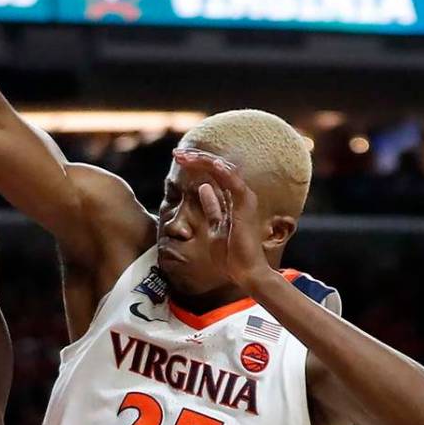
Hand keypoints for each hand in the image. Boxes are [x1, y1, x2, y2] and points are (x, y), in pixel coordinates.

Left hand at [172, 148, 273, 291]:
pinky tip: (211, 163)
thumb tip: (203, 188)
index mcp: (233, 199)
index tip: (179, 159)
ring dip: (204, 161)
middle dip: (197, 158)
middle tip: (177, 153)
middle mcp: (240, 195)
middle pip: (218, 168)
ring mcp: (245, 199)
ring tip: (185, 156)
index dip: (197, 164)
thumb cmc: (231, 254)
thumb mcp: (214, 226)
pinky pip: (234, 183)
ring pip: (224, 170)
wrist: (245, 272)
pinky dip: (222, 171)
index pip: (214, 174)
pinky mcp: (246, 206)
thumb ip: (212, 207)